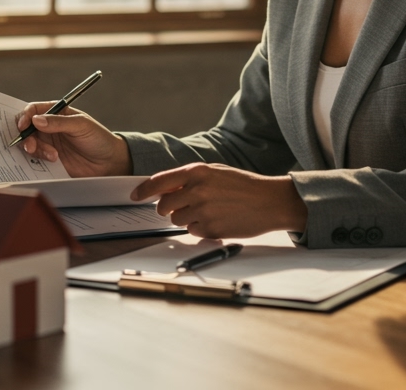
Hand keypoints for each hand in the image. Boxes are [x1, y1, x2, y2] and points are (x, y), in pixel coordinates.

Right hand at [15, 102, 131, 176]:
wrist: (108, 163)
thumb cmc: (98, 138)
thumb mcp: (81, 125)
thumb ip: (59, 122)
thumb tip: (36, 120)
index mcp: (56, 112)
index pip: (34, 110)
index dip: (25, 116)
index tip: (24, 126)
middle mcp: (48, 127)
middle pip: (25, 127)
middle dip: (25, 135)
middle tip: (31, 146)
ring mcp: (48, 143)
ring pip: (29, 143)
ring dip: (35, 149)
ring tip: (53, 156)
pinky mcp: (49, 159)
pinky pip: (35, 159)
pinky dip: (37, 160)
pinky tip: (52, 161)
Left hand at [130, 163, 307, 238]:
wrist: (270, 201)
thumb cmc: (244, 186)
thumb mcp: (215, 172)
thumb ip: (190, 179)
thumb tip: (165, 190)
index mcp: (197, 172)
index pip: (159, 182)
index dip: (143, 191)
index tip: (135, 196)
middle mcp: (197, 190)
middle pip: (164, 205)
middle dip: (168, 209)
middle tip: (181, 208)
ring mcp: (203, 210)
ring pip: (177, 220)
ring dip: (187, 219)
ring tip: (208, 212)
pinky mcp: (210, 229)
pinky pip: (192, 232)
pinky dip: (200, 229)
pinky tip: (216, 220)